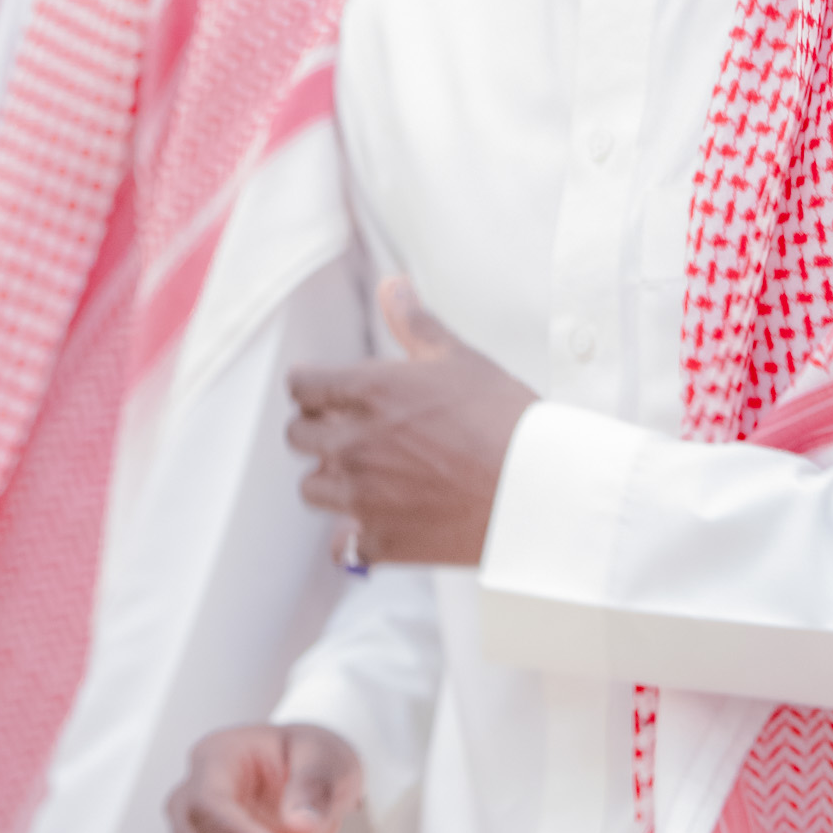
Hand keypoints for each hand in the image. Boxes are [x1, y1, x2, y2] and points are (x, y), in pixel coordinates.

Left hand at [288, 278, 536, 566]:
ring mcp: (363, 496)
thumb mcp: (460, 359)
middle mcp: (355, 443)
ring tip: (365, 477)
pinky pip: (343, 545)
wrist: (535, 489)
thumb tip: (392, 286)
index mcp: (370, 392)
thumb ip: (416, 323)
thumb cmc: (503, 420)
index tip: (324, 393)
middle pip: (297, 436)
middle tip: (349, 432)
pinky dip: (354, 537)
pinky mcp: (381, 541)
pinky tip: (377, 525)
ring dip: (331, 481)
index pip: (301, 385)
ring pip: (312, 488)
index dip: (311, 386)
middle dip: (317, 430)